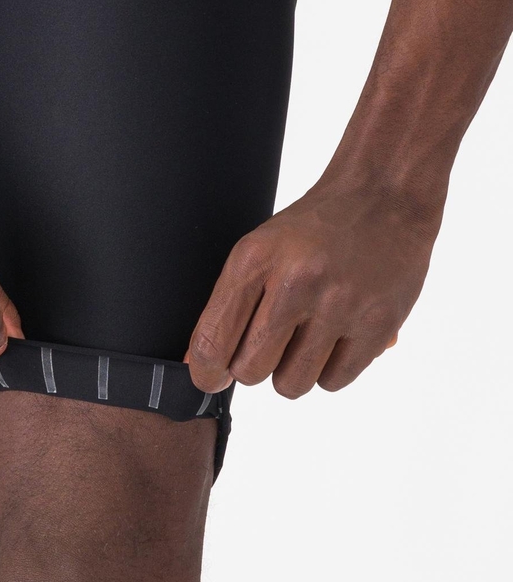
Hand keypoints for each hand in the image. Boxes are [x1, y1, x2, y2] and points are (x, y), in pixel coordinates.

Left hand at [182, 178, 440, 397]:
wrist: (382, 196)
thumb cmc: (311, 231)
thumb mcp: (259, 250)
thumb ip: (228, 306)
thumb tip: (199, 366)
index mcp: (255, 259)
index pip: (213, 341)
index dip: (206, 372)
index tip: (212, 377)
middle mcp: (296, 282)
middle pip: (250, 371)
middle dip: (252, 367)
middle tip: (267, 345)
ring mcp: (340, 305)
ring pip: (291, 385)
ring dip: (292, 371)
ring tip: (305, 338)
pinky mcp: (379, 325)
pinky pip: (333, 382)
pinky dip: (329, 370)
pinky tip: (334, 338)